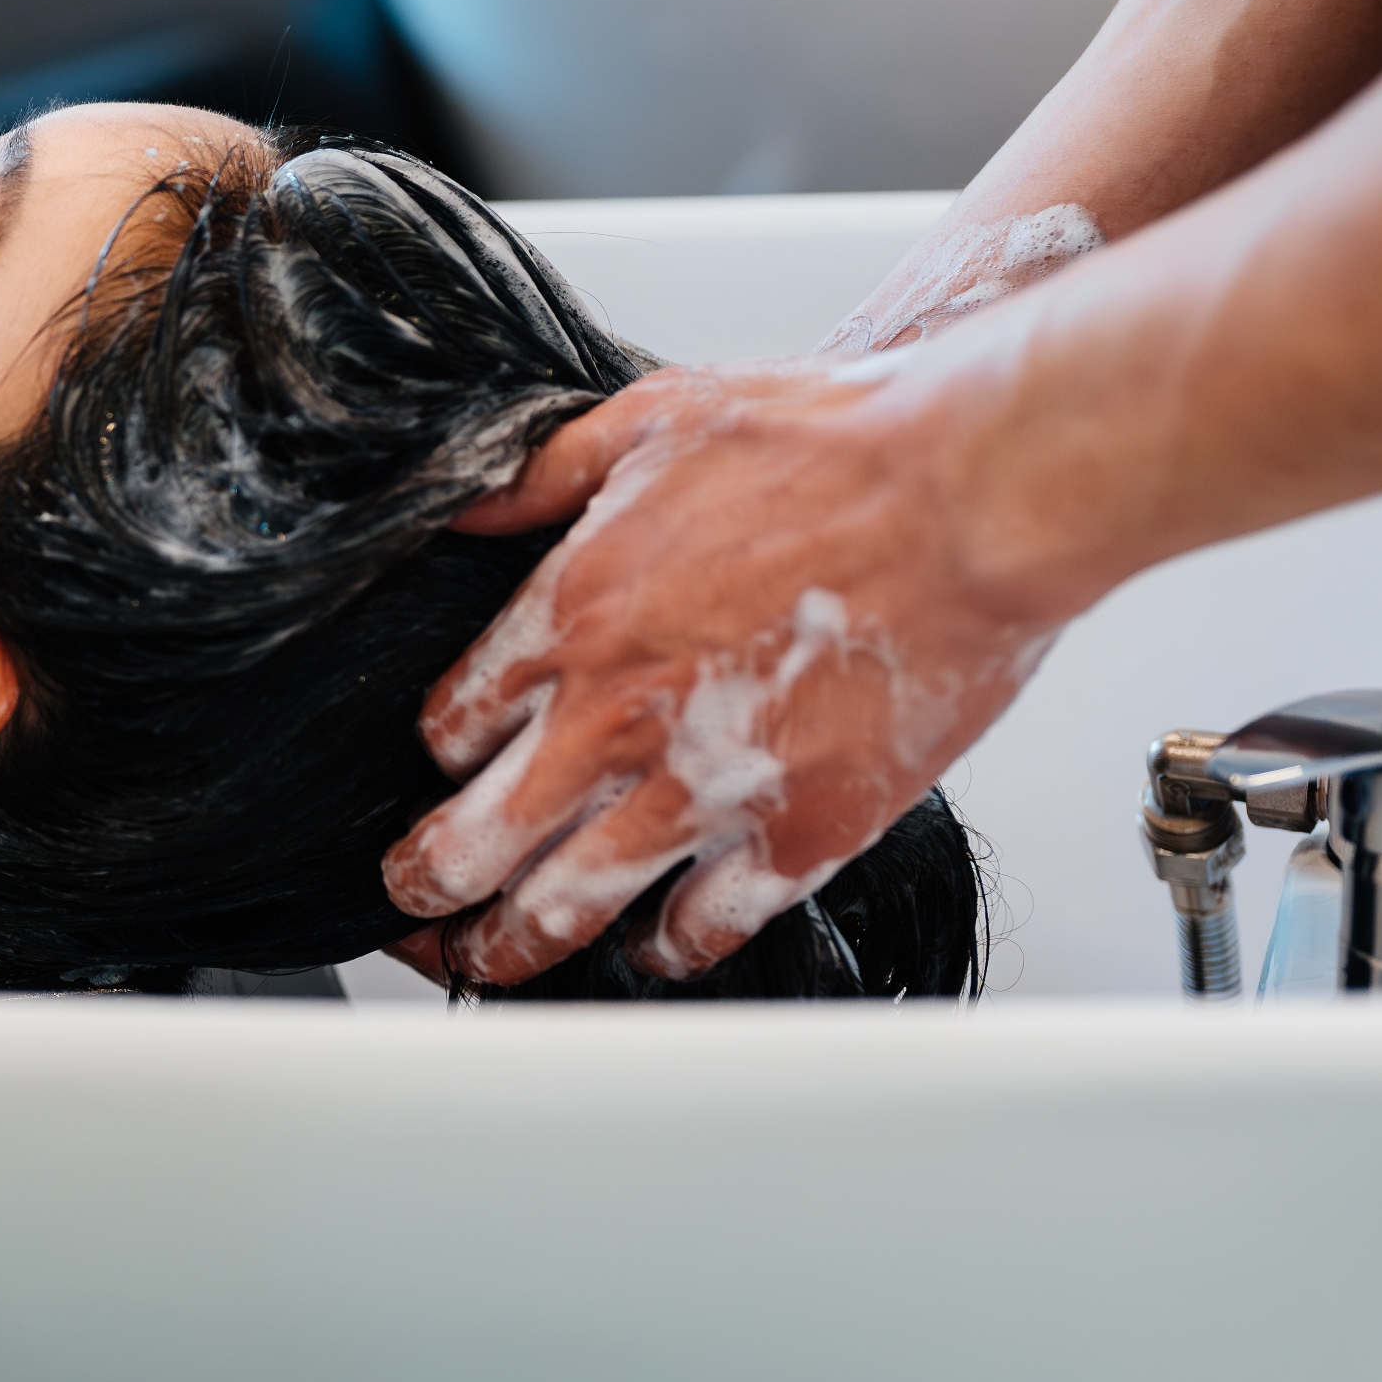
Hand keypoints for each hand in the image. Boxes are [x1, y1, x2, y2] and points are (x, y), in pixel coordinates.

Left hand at [384, 357, 1073, 983]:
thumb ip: (544, 475)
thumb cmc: (836, 443)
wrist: (972, 492)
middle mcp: (616, 718)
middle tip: (410, 907)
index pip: (449, 728)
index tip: (441, 771)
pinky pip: (705, 925)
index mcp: (571, 616)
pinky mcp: (801, 829)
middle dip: (427, 887)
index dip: (437, 758)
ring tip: (489, 962)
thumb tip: (466, 507)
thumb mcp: (651, 419)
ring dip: (513, 946)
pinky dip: (667, 948)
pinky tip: (654, 946)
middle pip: (475, 842)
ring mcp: (705, 787)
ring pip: (567, 906)